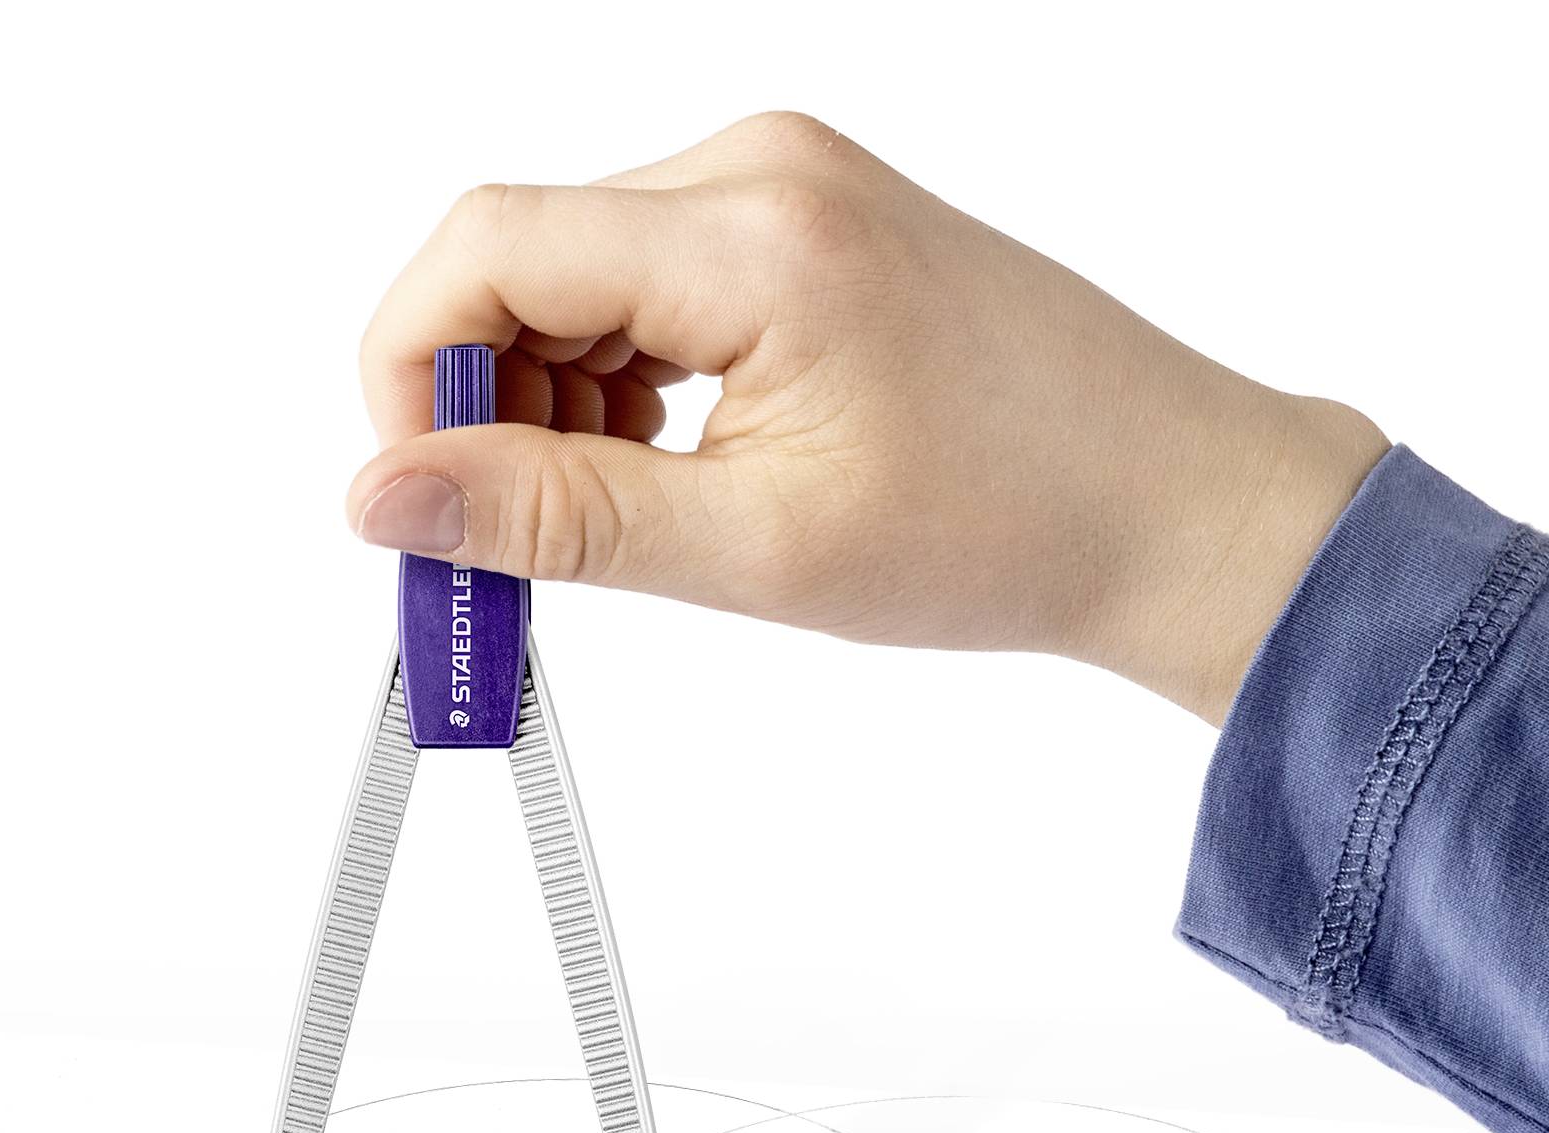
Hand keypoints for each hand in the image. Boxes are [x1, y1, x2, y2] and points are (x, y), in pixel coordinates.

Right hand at [347, 112, 1387, 723]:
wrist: (1166, 504)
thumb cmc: (1004, 524)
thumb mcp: (751, 549)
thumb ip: (551, 516)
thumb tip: (381, 498)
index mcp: (751, 229)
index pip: (484, 244)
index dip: (410, 376)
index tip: (421, 505)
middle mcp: (757, 167)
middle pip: (516, 253)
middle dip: (480, 404)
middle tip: (507, 548)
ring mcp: (781, 181)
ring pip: (570, 272)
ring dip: (546, 401)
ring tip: (615, 518)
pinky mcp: (798, 218)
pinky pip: (639, 279)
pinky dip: (612, 381)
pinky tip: (660, 466)